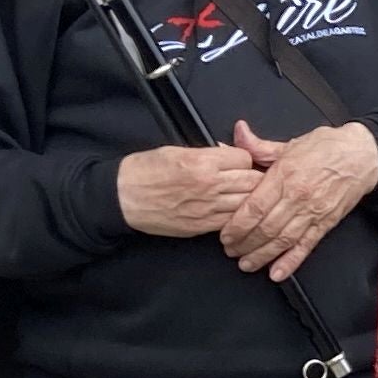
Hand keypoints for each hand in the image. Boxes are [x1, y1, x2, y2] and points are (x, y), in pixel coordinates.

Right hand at [118, 141, 264, 237]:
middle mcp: (209, 185)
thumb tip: (227, 152)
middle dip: (255, 179)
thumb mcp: (176, 151)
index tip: (241, 162)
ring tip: (246, 197)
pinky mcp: (202, 226)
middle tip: (253, 180)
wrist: (123, 198)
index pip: (244, 158)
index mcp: (202, 161)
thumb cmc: (145, 170)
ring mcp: (207, 208)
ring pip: (246, 203)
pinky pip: (232, 221)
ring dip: (249, 200)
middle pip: (252, 181)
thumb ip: (206, 152)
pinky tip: (233, 212)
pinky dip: (236, 216)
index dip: (245, 159)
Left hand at [217, 119, 377, 280]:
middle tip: (230, 251)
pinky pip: (306, 245)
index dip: (237, 225)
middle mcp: (298, 196)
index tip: (224, 235)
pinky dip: (291, 261)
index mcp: (285, 175)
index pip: (255, 207)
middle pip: (266, 228)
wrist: (363, 156)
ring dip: (262, 256)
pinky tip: (277, 273)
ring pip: (283, 240)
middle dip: (245, 244)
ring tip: (246, 264)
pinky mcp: (326, 223)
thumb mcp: (289, 143)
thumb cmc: (326, 148)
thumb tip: (235, 134)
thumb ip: (258, 146)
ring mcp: (313, 212)